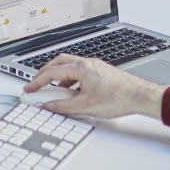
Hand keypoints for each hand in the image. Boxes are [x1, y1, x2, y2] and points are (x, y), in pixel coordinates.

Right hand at [23, 54, 165, 118]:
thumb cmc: (119, 97)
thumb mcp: (85, 106)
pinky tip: (71, 93)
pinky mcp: (100, 72)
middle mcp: (87, 63)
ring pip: (69, 66)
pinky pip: (79, 72)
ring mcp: (94, 67)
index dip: (37, 81)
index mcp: (81, 68)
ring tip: (53, 91)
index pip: (52, 72)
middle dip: (44, 73)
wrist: (140, 96)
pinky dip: (70, 79)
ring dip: (58, 76)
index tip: (29, 89)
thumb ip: (63, 106)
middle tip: (36, 84)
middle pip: (58, 62)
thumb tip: (49, 106)